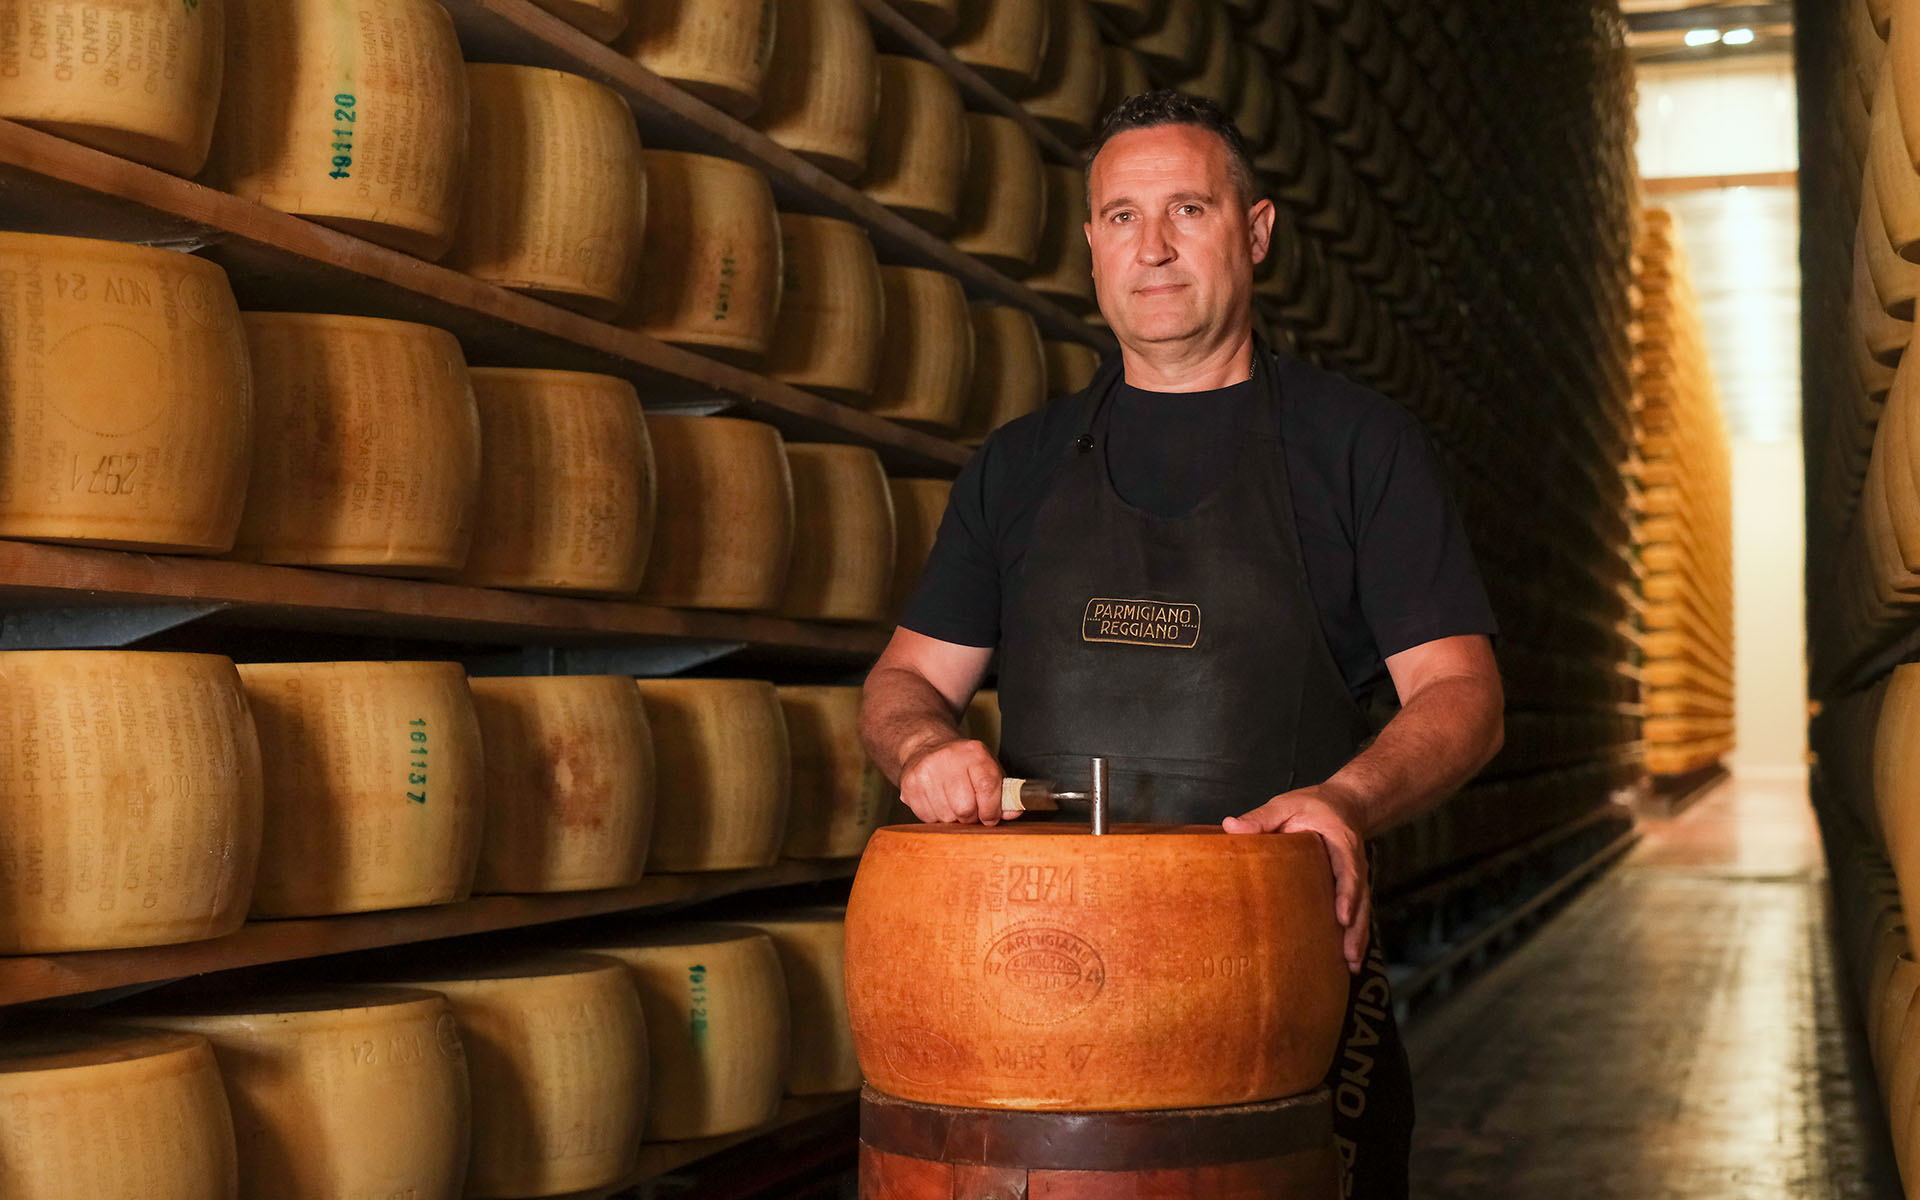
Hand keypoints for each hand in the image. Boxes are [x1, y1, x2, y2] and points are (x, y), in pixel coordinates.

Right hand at [899, 736, 1012, 825]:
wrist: (925, 746)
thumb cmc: (962, 763)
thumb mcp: (987, 769)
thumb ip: (1003, 792)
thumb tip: (1013, 812)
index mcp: (974, 752)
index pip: (988, 788)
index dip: (992, 810)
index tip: (990, 817)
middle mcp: (948, 758)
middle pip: (966, 808)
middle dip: (971, 816)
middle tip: (970, 810)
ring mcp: (926, 772)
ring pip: (947, 817)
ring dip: (953, 818)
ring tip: (952, 803)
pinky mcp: (910, 786)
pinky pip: (928, 818)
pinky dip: (936, 817)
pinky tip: (937, 802)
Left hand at [1223, 783, 1370, 972]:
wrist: (1345, 804)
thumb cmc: (1313, 806)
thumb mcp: (1286, 805)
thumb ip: (1261, 817)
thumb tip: (1230, 827)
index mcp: (1340, 843)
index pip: (1347, 871)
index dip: (1346, 894)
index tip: (1341, 916)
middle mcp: (1354, 864)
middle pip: (1360, 899)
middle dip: (1355, 929)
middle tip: (1348, 956)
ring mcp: (1356, 879)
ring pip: (1362, 911)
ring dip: (1358, 939)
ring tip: (1351, 966)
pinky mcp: (1352, 890)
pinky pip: (1357, 914)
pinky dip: (1355, 936)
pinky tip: (1348, 960)